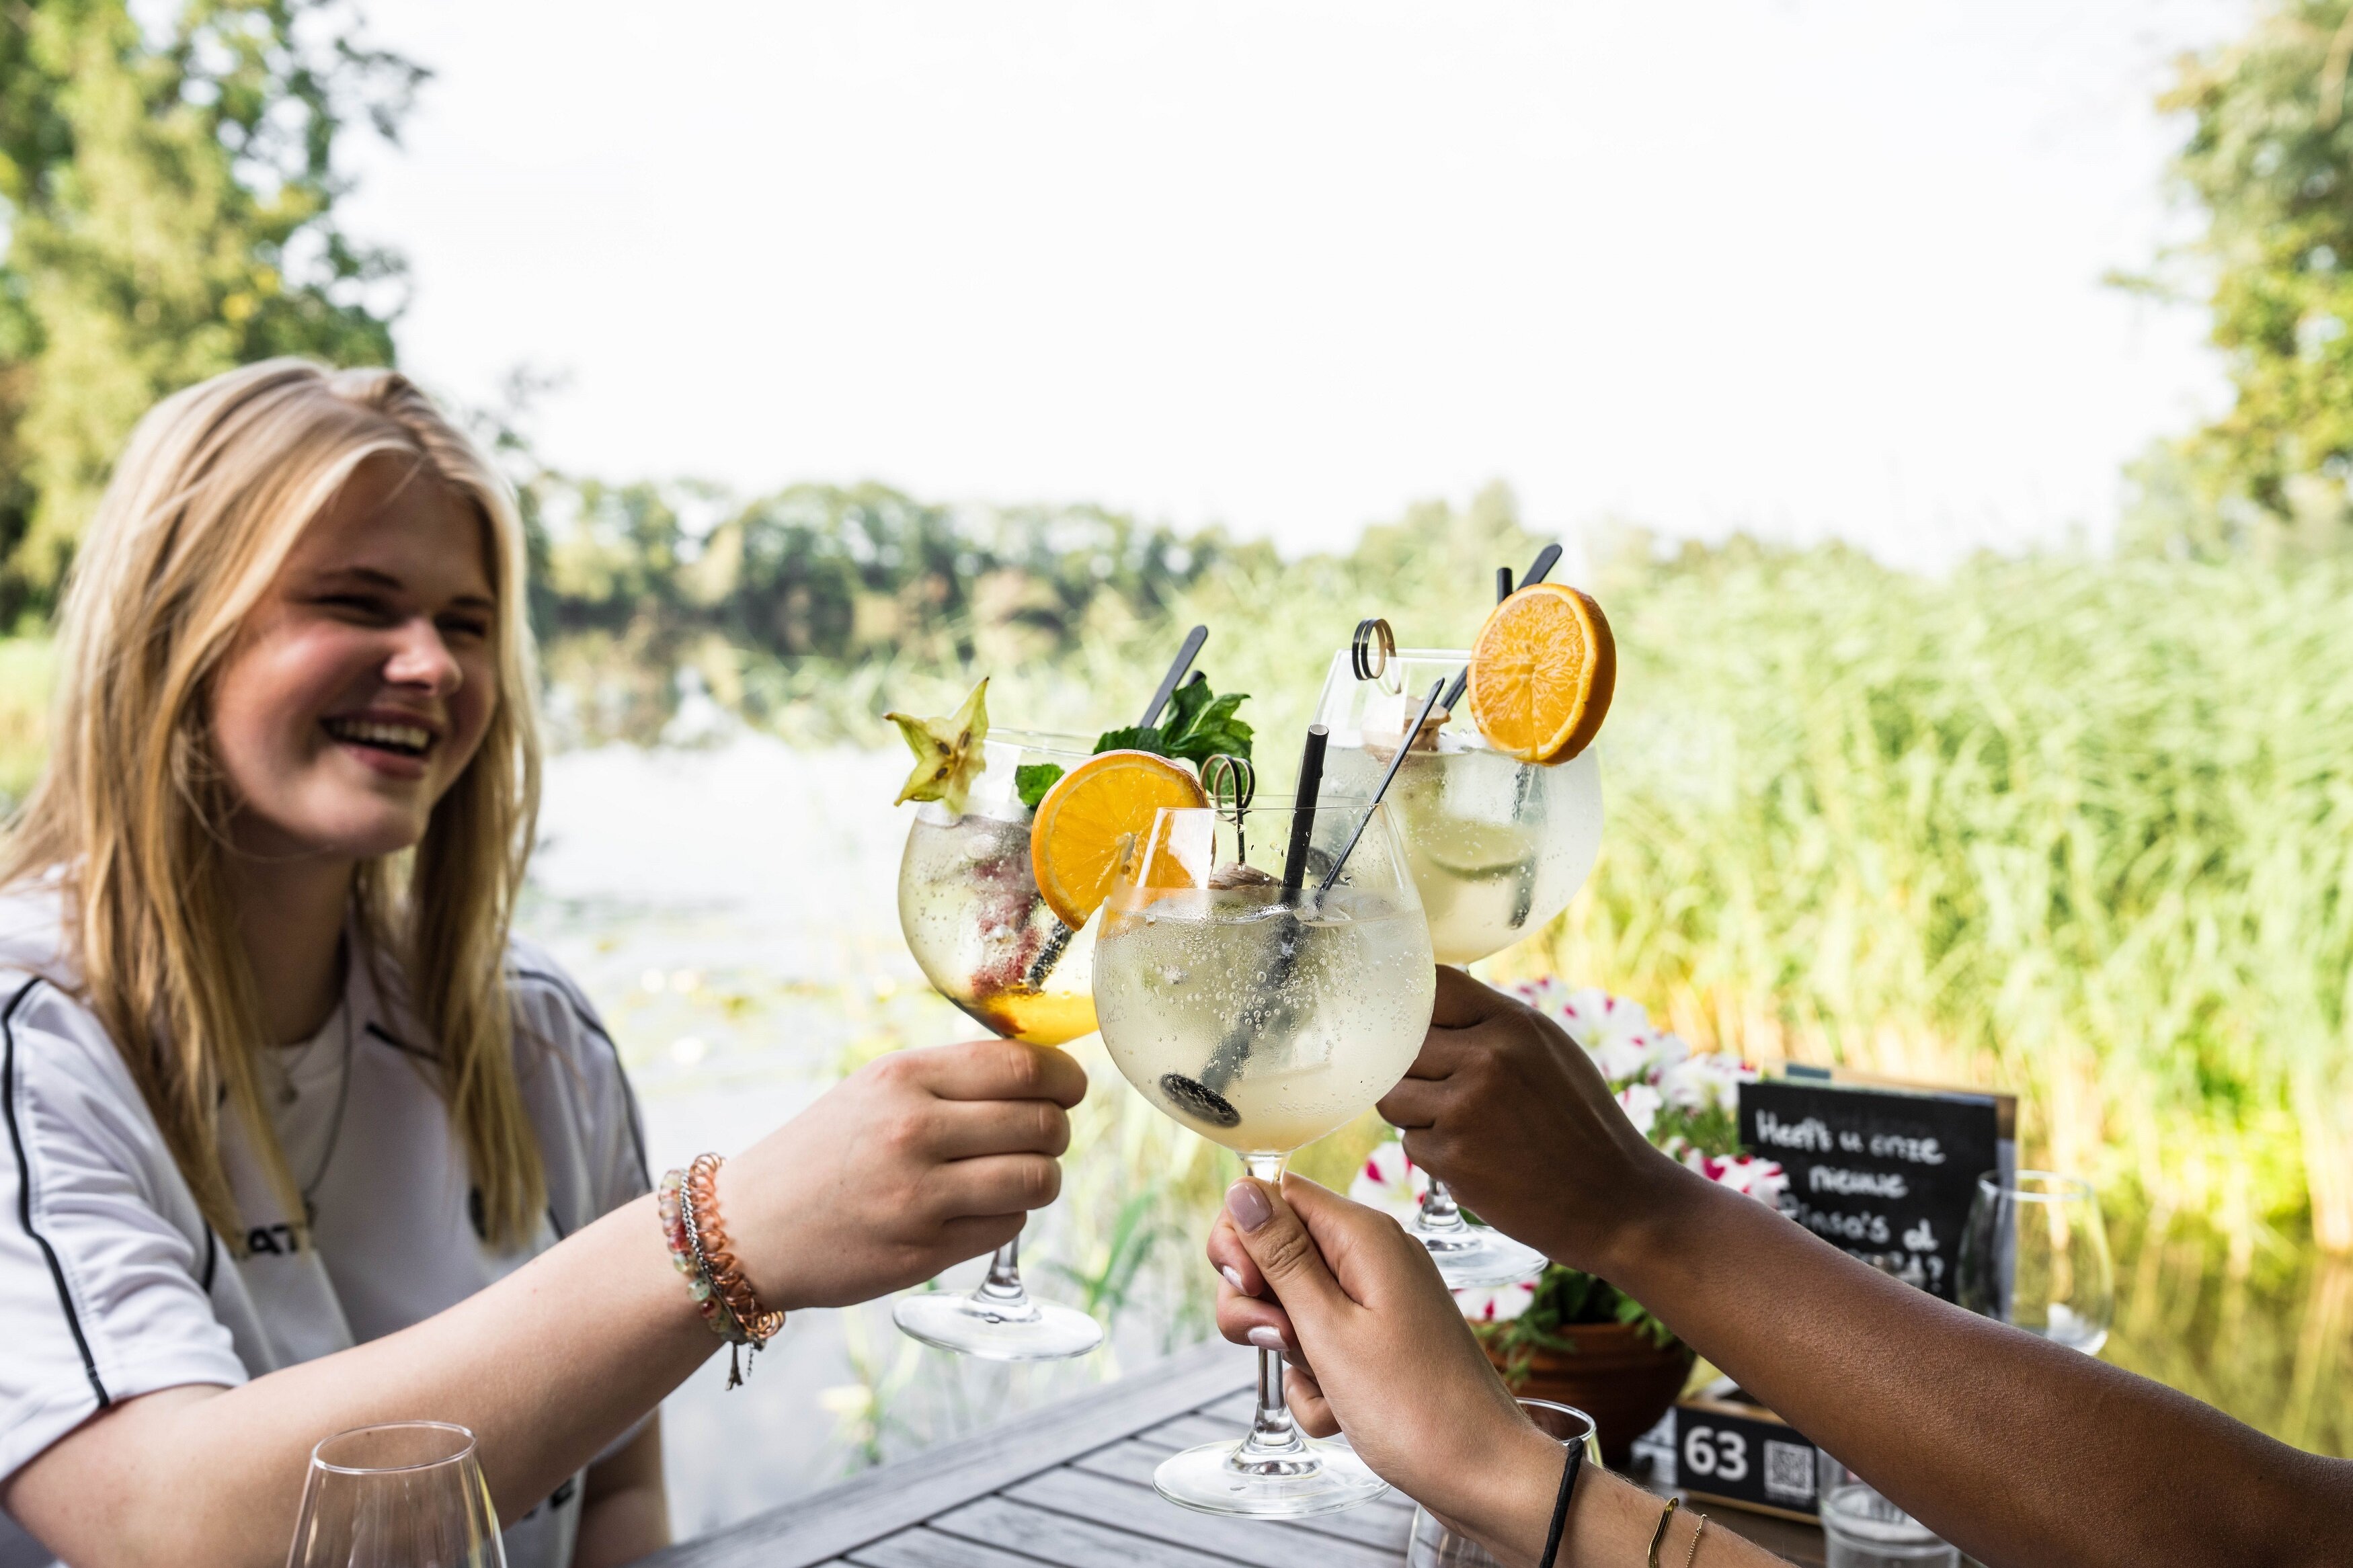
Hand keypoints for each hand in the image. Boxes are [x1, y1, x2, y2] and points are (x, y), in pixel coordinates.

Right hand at [720, 1039, 1085, 1309]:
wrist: (747, 1228)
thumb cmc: (824, 1150)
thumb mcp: (875, 1089)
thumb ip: (952, 1078)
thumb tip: (1044, 1073)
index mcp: (903, 1078)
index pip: (1024, 1068)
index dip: (1066, 1079)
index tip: (1070, 1088)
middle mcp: (912, 1132)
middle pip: (1043, 1124)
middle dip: (1057, 1130)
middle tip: (1042, 1135)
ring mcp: (918, 1197)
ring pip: (1038, 1180)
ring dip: (1042, 1177)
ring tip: (1018, 1173)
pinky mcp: (921, 1253)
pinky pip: (1008, 1227)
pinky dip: (1009, 1215)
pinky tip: (978, 1208)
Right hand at [1204, 1174, 1562, 1553]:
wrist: (1482, 1476)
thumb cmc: (1414, 1408)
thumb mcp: (1329, 1329)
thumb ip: (1281, 1256)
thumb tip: (1242, 1188)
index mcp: (1363, 1236)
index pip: (1273, 1194)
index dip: (1243, 1236)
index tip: (1250, 1286)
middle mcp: (1370, 1258)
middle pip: (1273, 1252)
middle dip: (1256, 1302)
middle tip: (1281, 1340)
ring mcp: (1375, 1302)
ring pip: (1289, 1306)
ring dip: (1289, 1353)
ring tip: (1323, 1383)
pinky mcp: (1377, 1342)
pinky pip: (1318, 1348)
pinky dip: (1317, 1383)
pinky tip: (1341, 1412)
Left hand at [1376, 966, 1683, 1274]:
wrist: (1615, 1201)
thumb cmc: (1582, 1124)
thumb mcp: (1549, 1051)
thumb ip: (1491, 1025)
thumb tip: (1428, 1006)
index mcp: (1513, 1023)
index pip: (1433, 987)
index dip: (1416, 1008)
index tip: (1416, 1025)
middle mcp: (1487, 1057)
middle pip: (1401, 1044)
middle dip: (1414, 1069)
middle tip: (1446, 1092)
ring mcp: (1465, 1108)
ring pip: (1394, 1095)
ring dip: (1414, 1113)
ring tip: (1461, 1127)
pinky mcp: (1452, 1157)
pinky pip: (1409, 1143)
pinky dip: (1432, 1154)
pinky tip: (1475, 1159)